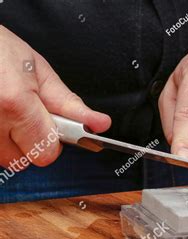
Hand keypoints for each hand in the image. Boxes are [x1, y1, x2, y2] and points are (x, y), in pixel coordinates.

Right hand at [0, 26, 110, 169]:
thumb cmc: (0, 52)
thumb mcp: (41, 72)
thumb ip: (71, 104)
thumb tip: (99, 124)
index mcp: (15, 103)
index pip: (47, 153)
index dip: (54, 142)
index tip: (53, 127)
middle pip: (26, 159)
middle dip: (33, 141)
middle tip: (27, 115)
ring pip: (7, 157)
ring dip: (12, 141)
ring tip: (9, 111)